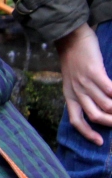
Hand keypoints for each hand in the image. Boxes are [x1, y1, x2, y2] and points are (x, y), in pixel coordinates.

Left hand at [58, 24, 111, 144]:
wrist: (70, 36)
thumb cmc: (74, 58)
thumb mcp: (72, 79)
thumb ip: (83, 93)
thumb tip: (102, 106)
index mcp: (69, 94)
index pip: (75, 120)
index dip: (87, 133)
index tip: (99, 142)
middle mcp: (76, 91)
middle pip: (94, 116)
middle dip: (111, 123)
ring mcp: (84, 82)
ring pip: (105, 105)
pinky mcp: (94, 72)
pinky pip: (110, 90)